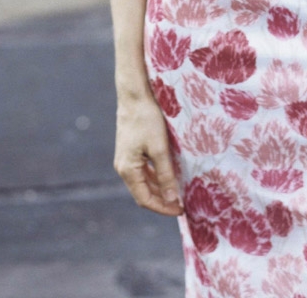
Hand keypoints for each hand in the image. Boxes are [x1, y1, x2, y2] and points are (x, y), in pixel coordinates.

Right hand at [113, 93, 183, 215]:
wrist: (134, 95)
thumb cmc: (147, 119)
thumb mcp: (159, 148)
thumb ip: (165, 174)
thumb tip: (172, 199)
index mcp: (128, 170)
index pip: (145, 199)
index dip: (163, 208)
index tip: (181, 210)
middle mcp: (123, 168)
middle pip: (143, 193)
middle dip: (162, 200)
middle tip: (182, 204)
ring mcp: (125, 159)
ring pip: (143, 182)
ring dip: (159, 189)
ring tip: (178, 193)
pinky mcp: (130, 151)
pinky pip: (143, 171)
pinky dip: (155, 177)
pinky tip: (169, 175)